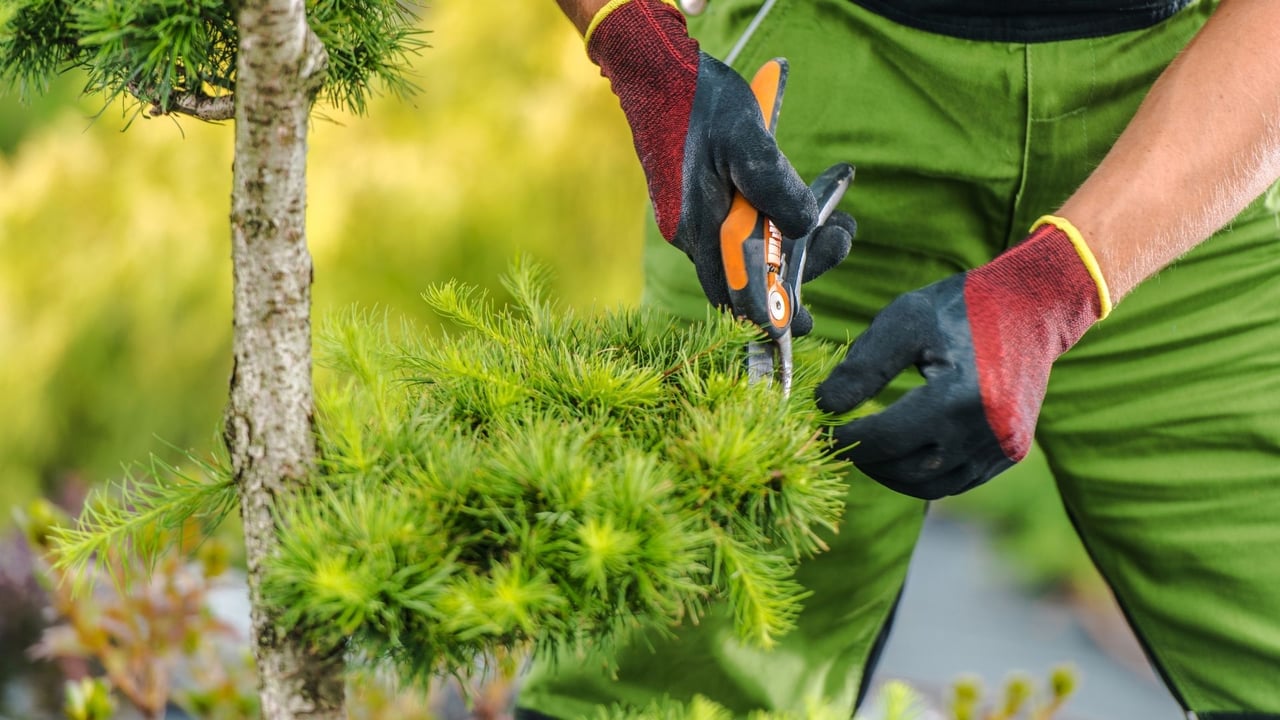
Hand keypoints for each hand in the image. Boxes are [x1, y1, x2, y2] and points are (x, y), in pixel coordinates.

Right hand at [587, 0, 828, 314]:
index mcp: (700, 227)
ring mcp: (694, 222)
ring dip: (795, 246)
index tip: (802, 325)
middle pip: (749, 278)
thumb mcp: (746, 138)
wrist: (656, 74)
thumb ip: (773, 184)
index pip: (736, 294)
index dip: (770, 315)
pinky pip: (740, 234)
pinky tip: (803, 205)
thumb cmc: (699, 102)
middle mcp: (693, 234)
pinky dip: (775, 228)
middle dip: (800, 268)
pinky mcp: (699, 207)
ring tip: (838, 220)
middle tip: (842, 235)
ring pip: (748, 255)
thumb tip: (804, 226)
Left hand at [815, 218, 1110, 498]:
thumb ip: (863, 367)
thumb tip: (824, 406)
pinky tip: (900, 452)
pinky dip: (923, 475)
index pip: (887, 439)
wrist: (1032, 307)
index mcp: (959, 397)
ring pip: (931, 485)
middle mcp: (986, 431)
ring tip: (866, 450)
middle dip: (866, 460)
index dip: (847, 440)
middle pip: (906, 469)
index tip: (821, 432)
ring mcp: (1003, 447)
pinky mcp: (1011, 453)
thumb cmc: (962, 308)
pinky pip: (957, 481)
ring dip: (891, 474)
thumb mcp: (904, 321)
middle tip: (838, 442)